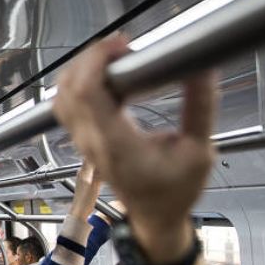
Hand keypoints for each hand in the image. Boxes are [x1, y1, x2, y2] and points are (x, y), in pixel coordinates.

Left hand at [53, 34, 216, 262]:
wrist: (154, 218)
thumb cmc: (175, 192)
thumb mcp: (199, 152)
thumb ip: (200, 108)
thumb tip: (202, 68)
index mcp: (116, 144)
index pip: (86, 94)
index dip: (96, 61)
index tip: (122, 46)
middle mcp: (92, 142)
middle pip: (67, 90)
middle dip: (89, 59)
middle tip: (121, 48)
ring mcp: (83, 142)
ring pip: (62, 97)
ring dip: (82, 70)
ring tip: (116, 60)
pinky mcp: (84, 140)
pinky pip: (69, 106)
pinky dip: (81, 84)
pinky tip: (110, 78)